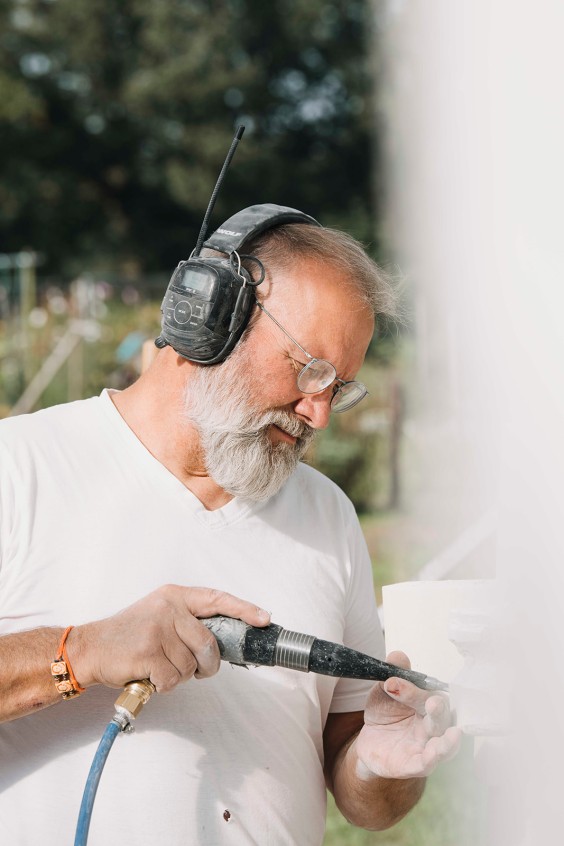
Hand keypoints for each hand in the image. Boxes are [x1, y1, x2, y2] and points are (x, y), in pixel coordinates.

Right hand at [67, 585, 269, 692]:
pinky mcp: (148, 652)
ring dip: (180, 676)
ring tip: (160, 666)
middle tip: (196, 670)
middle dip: (207, 665)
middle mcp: (168, 608)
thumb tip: (224, 641)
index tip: (264, 619)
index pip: (217, 599)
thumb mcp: (160, 613)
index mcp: (175, 596)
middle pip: (209, 643)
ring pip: (191, 665)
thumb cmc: (130, 635)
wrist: (91, 647)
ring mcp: (158, 629)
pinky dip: (165, 685)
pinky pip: (174, 679)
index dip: (244, 610)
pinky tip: (150, 674)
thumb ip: (189, 621)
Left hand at [354, 651, 460, 779]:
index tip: (392, 682)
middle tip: (433, 702)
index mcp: (426, 704)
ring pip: (444, 746)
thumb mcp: (384, 692)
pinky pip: (426, 764)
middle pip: (442, 719)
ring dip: (448, 741)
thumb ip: (393, 675)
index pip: (427, 694)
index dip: (411, 689)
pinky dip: (432, 759)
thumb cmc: (385, 713)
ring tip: (453, 734)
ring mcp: (425, 747)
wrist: (370, 742)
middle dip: (439, 710)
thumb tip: (398, 656)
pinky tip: (433, 754)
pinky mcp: (413, 765)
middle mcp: (431, 726)